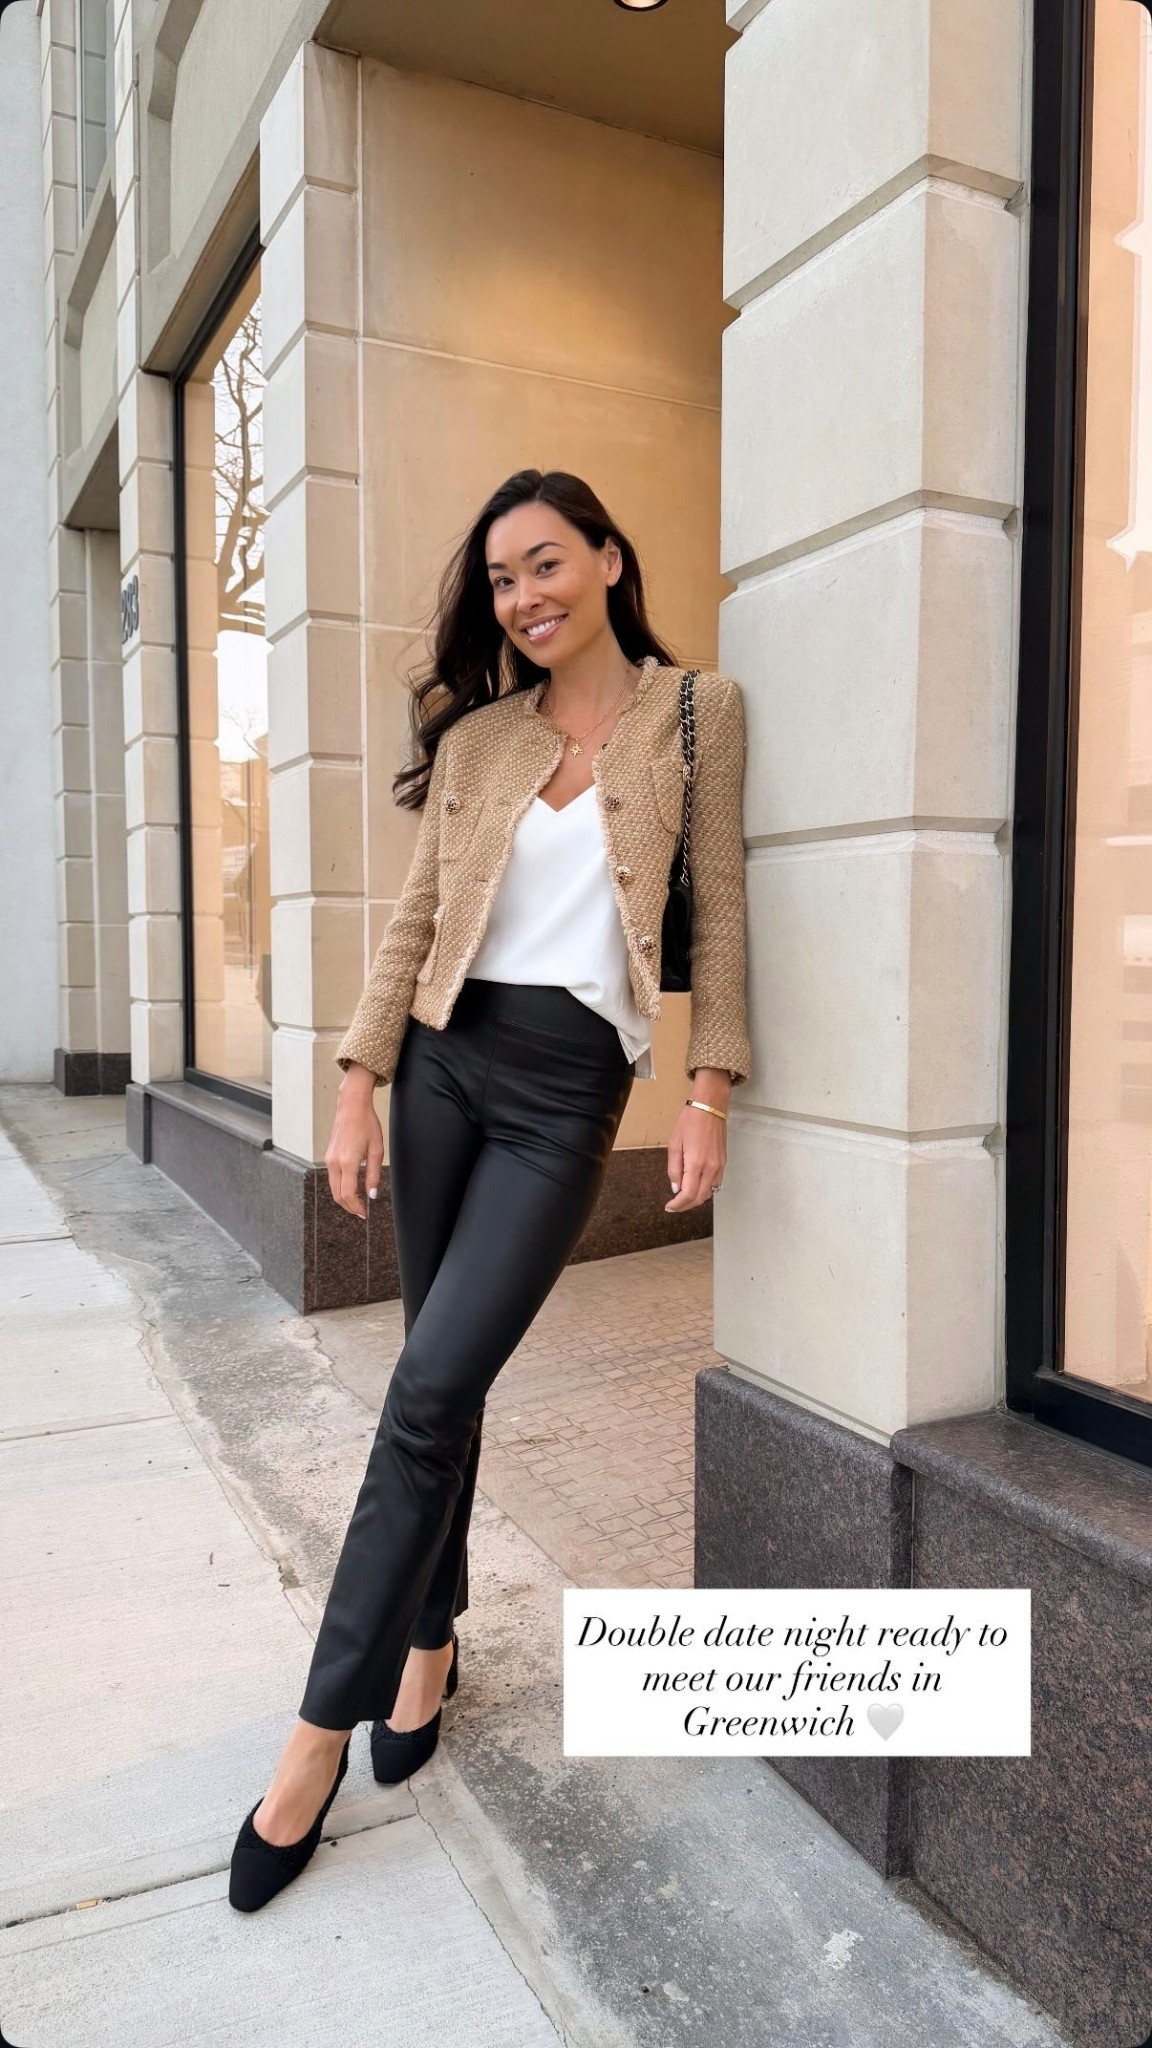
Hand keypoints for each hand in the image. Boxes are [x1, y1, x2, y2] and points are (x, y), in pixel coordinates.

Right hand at [325, 1065, 383, 1219]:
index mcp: (348, 1162)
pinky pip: (332, 1178)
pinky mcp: (329, 1156)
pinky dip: (340, 1187)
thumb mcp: (377, 1150)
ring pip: (333, 1188)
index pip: (348, 1194)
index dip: (356, 1207)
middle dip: (349, 1206)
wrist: (351, 1106)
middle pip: (337, 1195)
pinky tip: (352, 1187)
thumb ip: (374, 1175)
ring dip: (344, 1198)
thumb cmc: (367, 1124)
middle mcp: (334, 1162)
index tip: (364, 1214)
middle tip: (361, 1212)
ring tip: (358, 1202)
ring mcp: (329, 1159)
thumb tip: (372, 1195)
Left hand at [665, 1070, 729, 1212]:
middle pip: (700, 1198)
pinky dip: (705, 1189)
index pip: (688, 1194)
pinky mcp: (723, 1162)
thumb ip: (674, 1169)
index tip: (670, 1206)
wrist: (710, 1107)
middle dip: (686, 1205)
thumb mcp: (674, 1144)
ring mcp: (719, 1166)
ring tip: (683, 1196)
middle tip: (674, 1205)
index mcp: (696, 1163)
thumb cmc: (690, 1121)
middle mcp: (711, 1167)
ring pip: (709, 1193)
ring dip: (696, 1198)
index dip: (678, 1205)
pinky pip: (715, 1183)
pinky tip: (695, 1185)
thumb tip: (676, 1188)